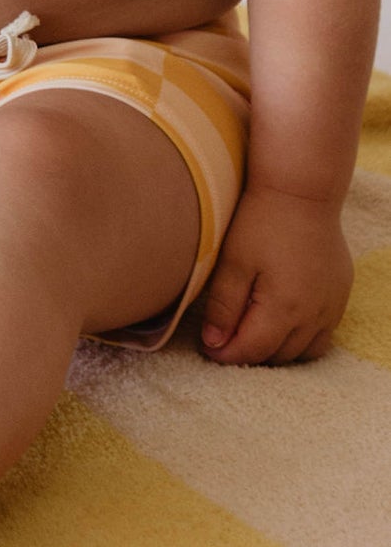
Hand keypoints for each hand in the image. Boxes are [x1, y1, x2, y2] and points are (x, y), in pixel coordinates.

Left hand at [199, 184, 353, 365]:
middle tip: (225, 340)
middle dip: (250, 354)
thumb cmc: (261, 221)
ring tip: (253, 333)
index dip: (226, 355)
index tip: (207, 349)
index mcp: (285, 308)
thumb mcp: (233, 261)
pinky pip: (323, 334)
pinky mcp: (340, 295)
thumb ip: (223, 306)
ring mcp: (332, 306)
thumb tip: (213, 343)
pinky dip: (302, 337)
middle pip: (279, 356)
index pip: (253, 350)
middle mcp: (314, 314)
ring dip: (278, 351)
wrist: (301, 189)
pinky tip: (282, 322)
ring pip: (305, 352)